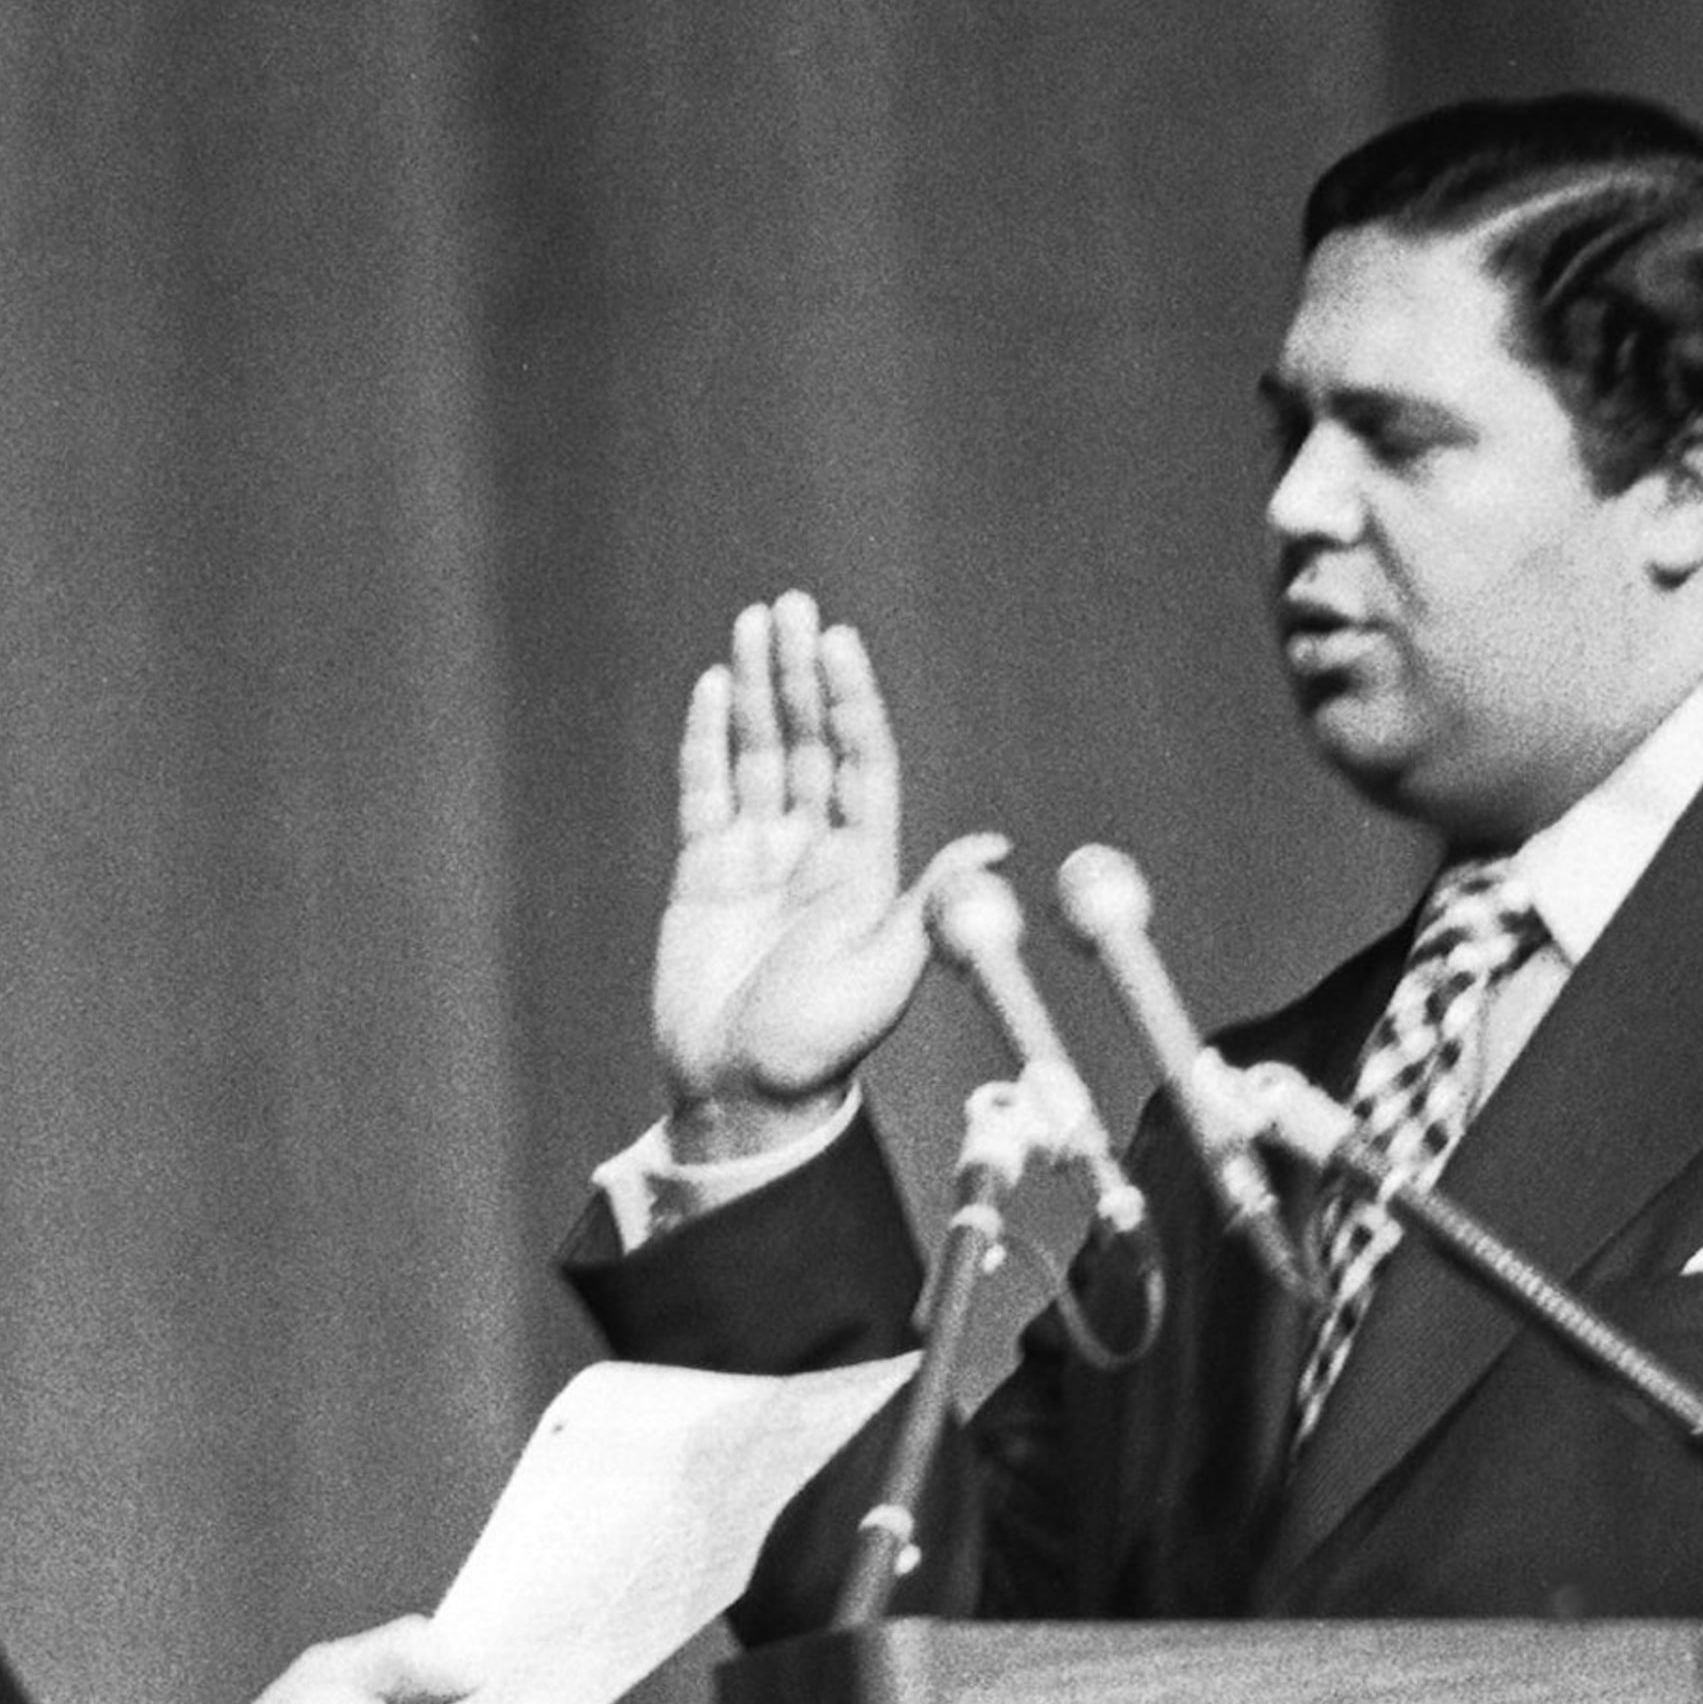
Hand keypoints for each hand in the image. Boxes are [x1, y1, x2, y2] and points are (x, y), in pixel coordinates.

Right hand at [653, 591, 1002, 1160]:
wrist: (744, 1096)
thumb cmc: (822, 1047)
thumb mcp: (887, 974)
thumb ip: (929, 904)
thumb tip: (996, 845)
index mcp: (865, 868)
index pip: (860, 761)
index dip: (850, 700)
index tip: (838, 643)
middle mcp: (815, 851)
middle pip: (808, 741)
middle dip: (799, 673)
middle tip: (791, 607)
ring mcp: (758, 857)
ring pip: (759, 753)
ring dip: (755, 688)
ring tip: (752, 622)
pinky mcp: (706, 873)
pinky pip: (706, 791)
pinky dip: (707, 740)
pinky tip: (712, 688)